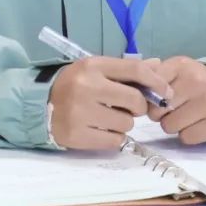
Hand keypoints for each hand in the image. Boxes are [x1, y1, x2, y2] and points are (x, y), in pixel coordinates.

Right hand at [49, 57, 172, 149]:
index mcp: (92, 66)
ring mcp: (81, 112)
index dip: (156, 81)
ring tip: (106, 117)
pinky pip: (115, 140)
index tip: (165, 92)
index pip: (135, 70)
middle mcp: (87, 87)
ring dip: (122, 122)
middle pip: (135, 100)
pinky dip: (112, 136)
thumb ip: (126, 69)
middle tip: (126, 106)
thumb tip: (158, 65)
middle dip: (137, 106)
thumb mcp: (95, 69)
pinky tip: (99, 128)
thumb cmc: (74, 84)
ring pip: (127, 123)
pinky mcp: (78, 135)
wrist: (39, 104)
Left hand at [146, 56, 205, 144]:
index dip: (148, 95)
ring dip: (172, 125)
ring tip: (182, 116)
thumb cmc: (191, 82)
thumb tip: (133, 87)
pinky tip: (195, 125)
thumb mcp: (172, 70)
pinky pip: (187, 138)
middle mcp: (198, 82)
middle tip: (169, 109)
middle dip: (159, 113)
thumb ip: (150, 75)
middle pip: (158, 109)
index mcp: (181, 66)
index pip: (150, 85)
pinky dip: (187, 135)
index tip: (154, 97)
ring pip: (170, 126)